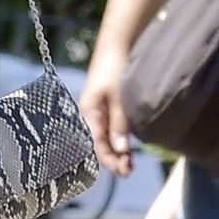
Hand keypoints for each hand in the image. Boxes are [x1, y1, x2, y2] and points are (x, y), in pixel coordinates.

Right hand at [80, 52, 133, 176]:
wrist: (117, 46)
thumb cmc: (116, 69)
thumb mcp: (119, 97)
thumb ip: (120, 123)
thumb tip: (120, 150)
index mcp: (89, 113)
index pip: (97, 145)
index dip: (111, 160)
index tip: (126, 172)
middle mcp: (90, 116)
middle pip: (99, 146)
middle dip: (113, 160)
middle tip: (129, 171)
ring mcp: (98, 113)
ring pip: (105, 140)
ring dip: (117, 153)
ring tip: (129, 165)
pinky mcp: (106, 109)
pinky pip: (109, 131)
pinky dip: (118, 142)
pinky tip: (127, 151)